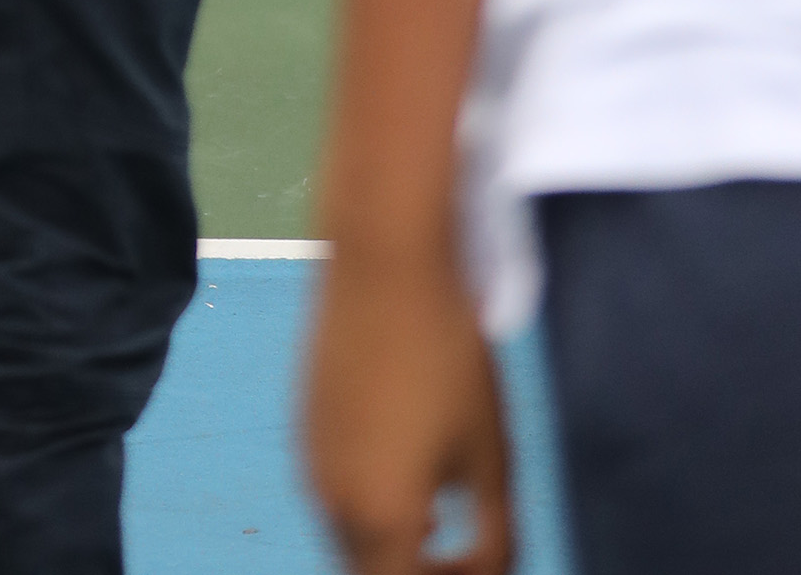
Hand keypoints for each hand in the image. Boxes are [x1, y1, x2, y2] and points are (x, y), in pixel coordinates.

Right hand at [303, 242, 515, 574]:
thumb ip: (496, 539)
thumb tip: (491, 573)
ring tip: (438, 519)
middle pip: (368, 571)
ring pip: (346, 534)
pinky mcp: (304, 421)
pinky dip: (366, 504)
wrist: (383, 258)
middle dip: (414, 569)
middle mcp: (330, 500)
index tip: (481, 564)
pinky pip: (333, 490)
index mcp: (378, 520)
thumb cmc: (446, 357)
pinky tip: (406, 466)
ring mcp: (310, 459)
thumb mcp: (490, 458)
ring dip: (389, 542)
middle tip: (465, 552)